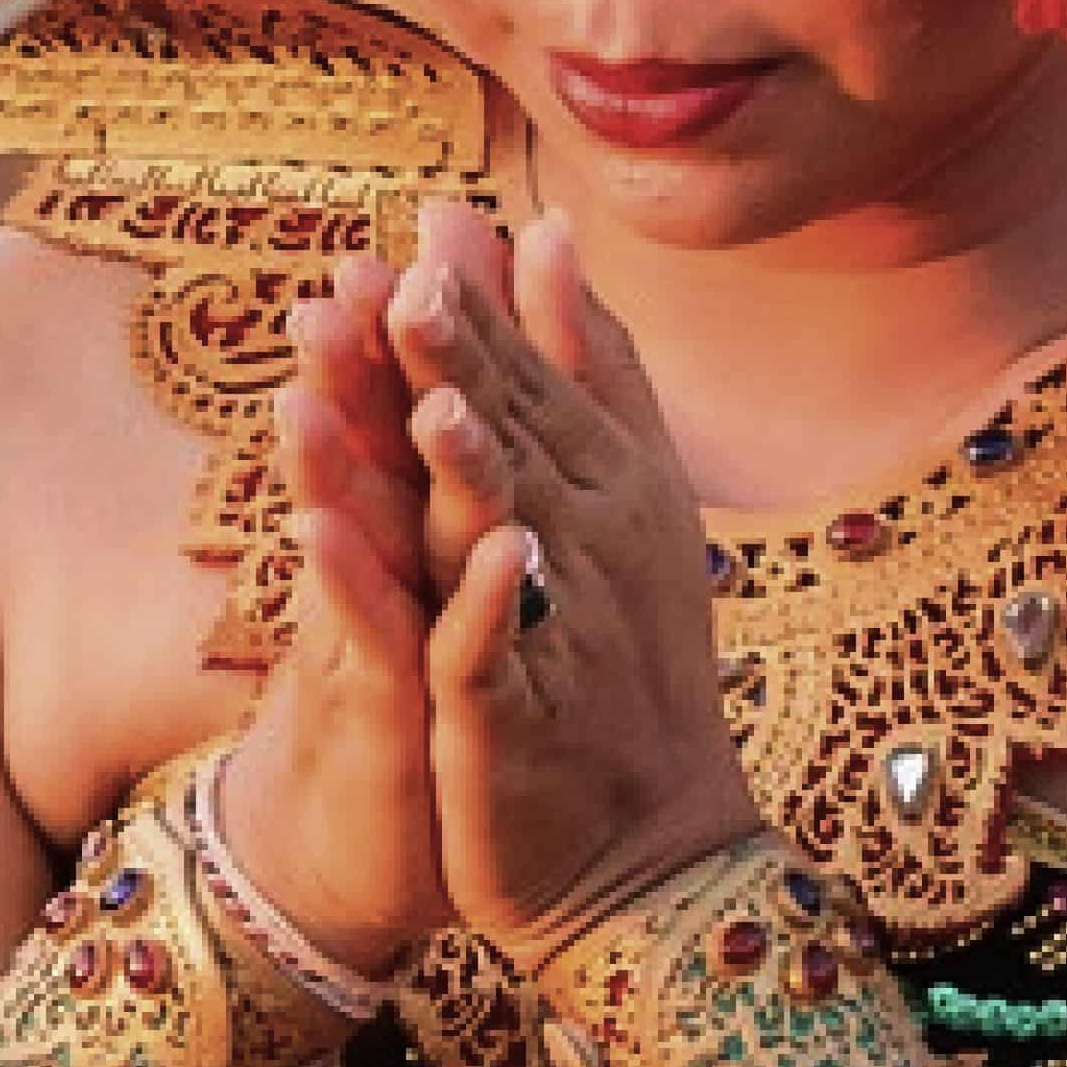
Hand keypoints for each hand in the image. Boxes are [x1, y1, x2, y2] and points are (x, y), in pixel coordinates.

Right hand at [218, 249, 453, 969]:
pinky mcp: (380, 719)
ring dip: (329, 465)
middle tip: (343, 272)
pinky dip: (392, 592)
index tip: (430, 221)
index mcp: (407, 533)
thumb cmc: (420, 712)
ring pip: (351, 540)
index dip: (411, 322)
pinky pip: (385, 648)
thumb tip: (461, 378)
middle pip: (366, 454)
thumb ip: (441, 488)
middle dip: (354, 363)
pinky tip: (410, 536)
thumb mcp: (436, 595)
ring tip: (309, 388)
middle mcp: (379, 575)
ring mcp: (373, 643)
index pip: (406, 410)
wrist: (374, 855)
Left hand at [380, 203, 750, 952]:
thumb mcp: (617, 489)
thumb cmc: (626, 664)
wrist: (655, 849)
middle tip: (411, 273)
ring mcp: (557, 631)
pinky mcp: (517, 719)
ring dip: (469, 469)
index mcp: (603, 484)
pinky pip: (483, 655)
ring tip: (427, 403)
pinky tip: (428, 564)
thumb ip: (583, 361)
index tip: (432, 217)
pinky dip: (468, 610)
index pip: (531, 378)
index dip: (482, 308)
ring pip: (506, 535)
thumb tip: (544, 231)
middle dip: (465, 362)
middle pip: (516, 440)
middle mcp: (588, 544)